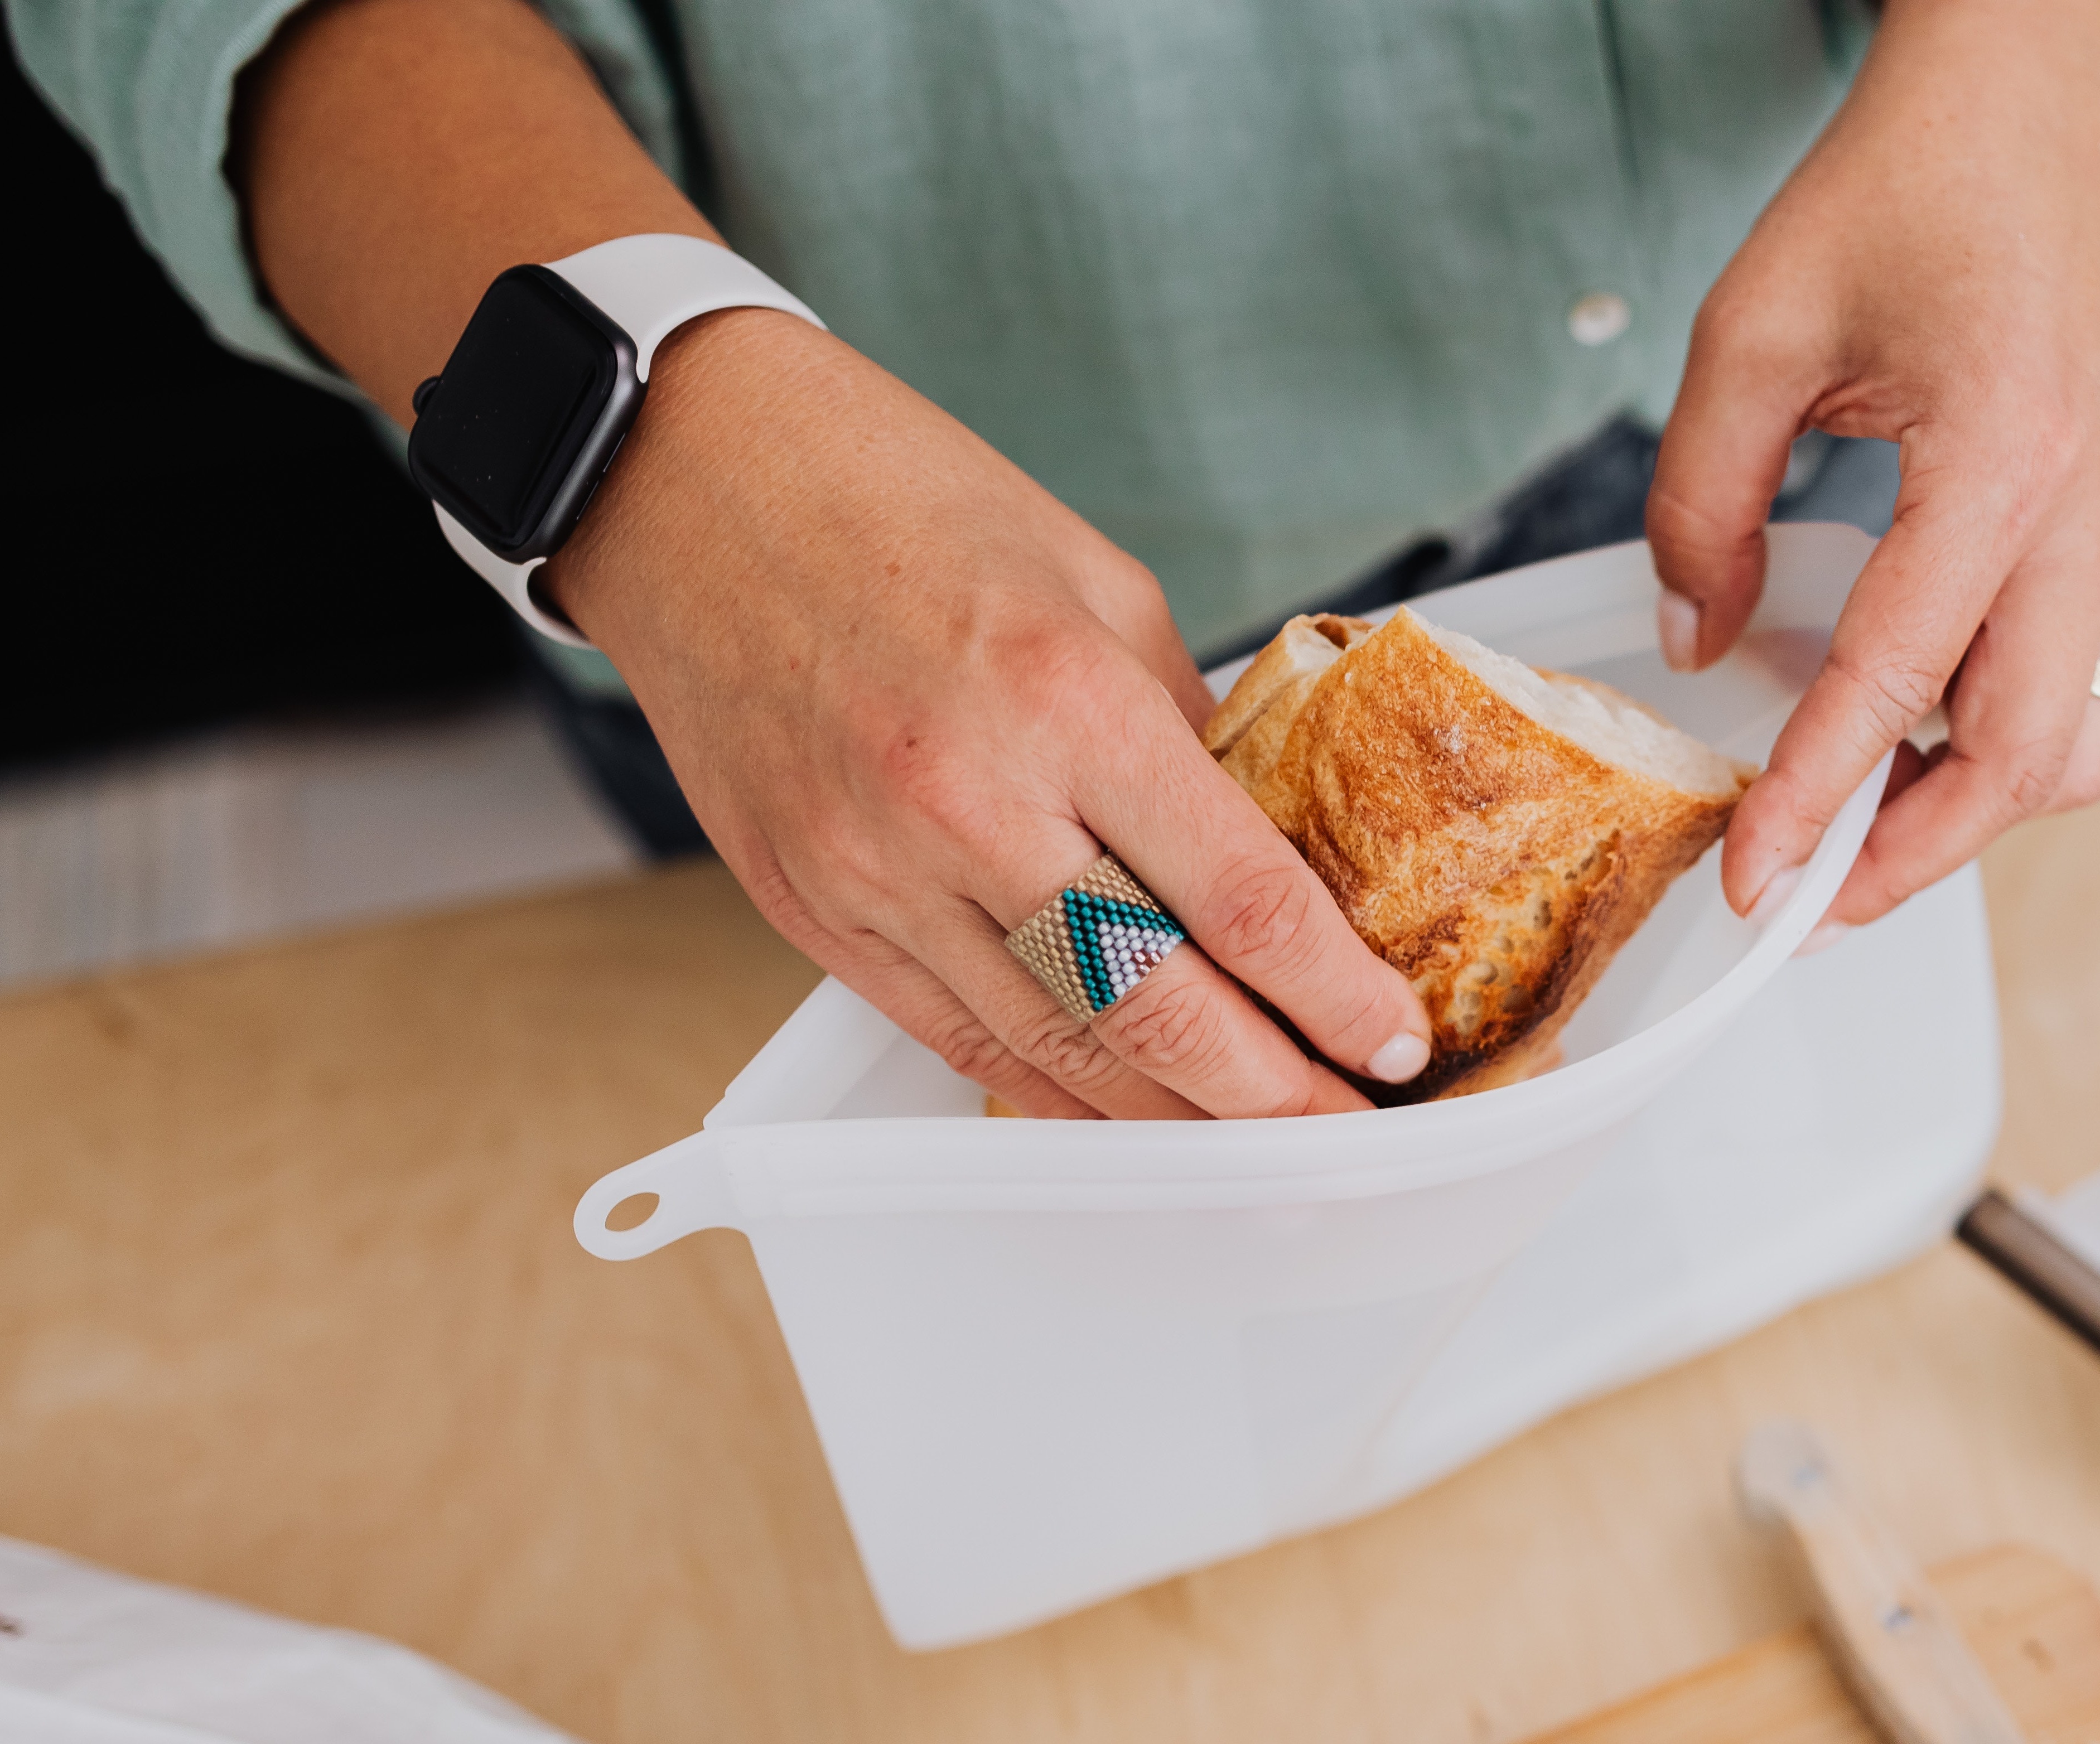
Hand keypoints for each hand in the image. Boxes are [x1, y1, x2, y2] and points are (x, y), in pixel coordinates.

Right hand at [545, 310, 1434, 1117]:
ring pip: (1053, 1053)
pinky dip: (1052, 1093)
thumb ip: (1182, 735)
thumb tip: (1258, 853)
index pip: (1241, 901)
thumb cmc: (901, 503)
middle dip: (1271, 1097)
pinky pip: (952, 1040)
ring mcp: (874, 870)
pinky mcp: (809, 911)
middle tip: (1348, 1131)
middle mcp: (967, 801)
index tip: (1391, 1038)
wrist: (695, 478)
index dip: (1334, 996)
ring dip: (1170, 1119)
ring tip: (1258, 1142)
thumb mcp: (1100, 588)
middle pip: (1153, 1009)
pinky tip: (1124, 1115)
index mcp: (1066, 700)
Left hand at [1645, 0, 2099, 937]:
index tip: (1752, 879)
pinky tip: (1909, 744)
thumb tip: (1697, 642)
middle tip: (1804, 897)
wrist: (2026, 114)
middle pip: (2025, 758)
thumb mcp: (1750, 332)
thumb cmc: (1905, 190)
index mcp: (1999, 461)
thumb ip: (1702, 500)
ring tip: (1857, 834)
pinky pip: (2082, 688)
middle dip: (1912, 854)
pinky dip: (1999, 748)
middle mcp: (2085, 515)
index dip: (1816, 796)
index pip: (1897, 678)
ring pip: (2076, 743)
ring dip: (1970, 814)